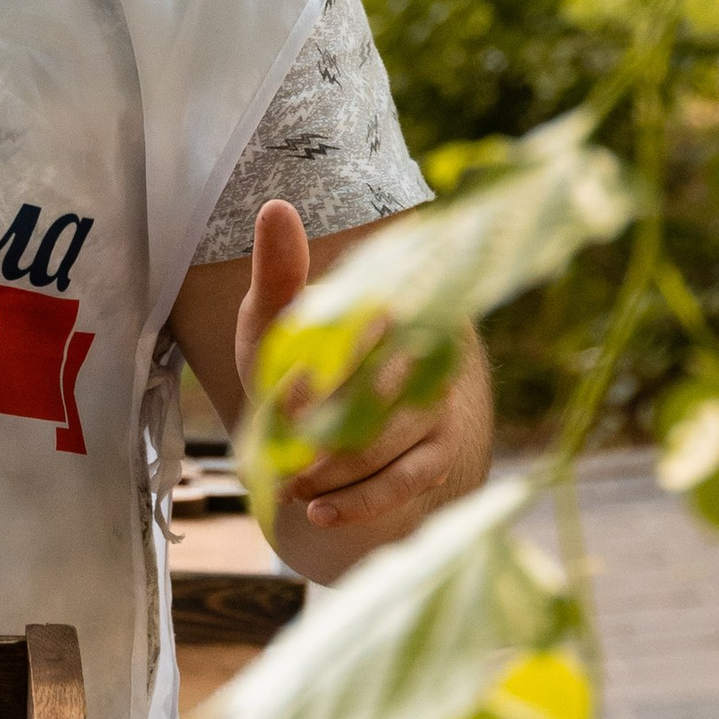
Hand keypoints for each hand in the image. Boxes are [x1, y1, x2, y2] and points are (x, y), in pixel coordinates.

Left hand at [237, 197, 486, 568]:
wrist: (333, 421)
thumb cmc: (299, 361)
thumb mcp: (276, 319)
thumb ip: (279, 272)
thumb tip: (277, 207)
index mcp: (390, 301)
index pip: (361, 335)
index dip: (314, 374)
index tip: (276, 396)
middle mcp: (427, 347)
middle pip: (376, 395)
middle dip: (319, 430)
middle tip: (275, 452)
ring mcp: (440, 403)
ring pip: (386, 443)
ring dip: (331, 471)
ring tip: (284, 484)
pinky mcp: (443, 454)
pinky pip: (404, 482)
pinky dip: (358, 502)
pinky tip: (316, 512)